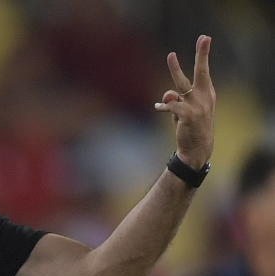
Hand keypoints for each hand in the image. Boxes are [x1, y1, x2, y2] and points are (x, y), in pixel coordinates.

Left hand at [155, 35, 215, 169]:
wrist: (196, 149)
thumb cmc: (190, 127)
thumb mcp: (182, 111)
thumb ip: (174, 100)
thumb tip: (166, 95)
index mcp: (206, 94)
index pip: (203, 72)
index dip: (203, 55)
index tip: (204, 38)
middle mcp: (204, 97)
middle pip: (202, 71)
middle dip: (202, 54)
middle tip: (204, 37)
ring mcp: (198, 106)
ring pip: (183, 84)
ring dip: (176, 70)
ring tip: (171, 55)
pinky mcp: (188, 115)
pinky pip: (171, 105)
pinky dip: (163, 106)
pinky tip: (158, 107)